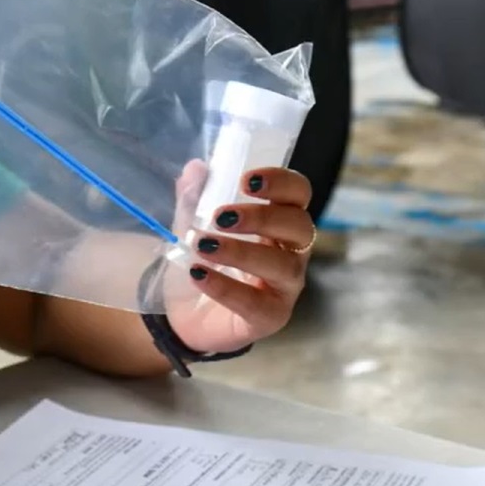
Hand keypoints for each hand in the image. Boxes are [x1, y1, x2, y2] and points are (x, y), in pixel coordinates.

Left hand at [165, 165, 314, 353]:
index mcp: (280, 221)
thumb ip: (194, 198)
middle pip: (299, 227)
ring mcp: (286, 287)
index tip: (246, 181)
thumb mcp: (193, 224)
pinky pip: (256, 304)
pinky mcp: (270, 317)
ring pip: (283, 267)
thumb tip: (195, 168)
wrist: (185, 314)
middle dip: (262, 218)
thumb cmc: (204, 262)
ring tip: (204, 246)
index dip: (281, 182)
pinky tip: (198, 274)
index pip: (299, 194)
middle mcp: (292, 252)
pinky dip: (225, 288)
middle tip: (220, 217)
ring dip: (242, 252)